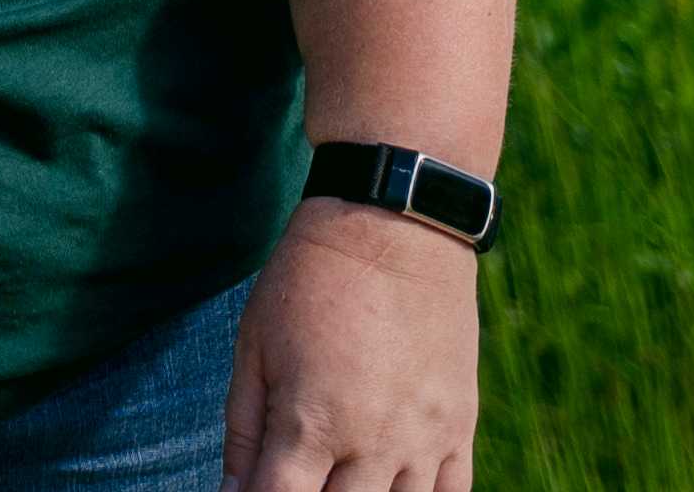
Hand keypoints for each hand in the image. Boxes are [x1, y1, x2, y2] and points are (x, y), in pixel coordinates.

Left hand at [226, 202, 481, 491]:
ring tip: (339, 473)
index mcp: (312, 423)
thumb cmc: (309, 281)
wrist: (394, 229)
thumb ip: (244, 428)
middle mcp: (373, 443)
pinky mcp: (460, 428)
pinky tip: (391, 487)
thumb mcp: (254, 346)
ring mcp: (424, 440)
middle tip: (293, 474)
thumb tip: (233, 491)